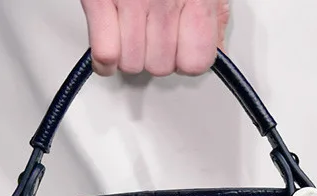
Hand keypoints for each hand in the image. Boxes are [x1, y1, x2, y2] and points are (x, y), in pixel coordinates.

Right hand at [80, 0, 229, 76]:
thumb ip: (214, 16)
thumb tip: (217, 47)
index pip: (195, 63)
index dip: (186, 59)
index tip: (181, 49)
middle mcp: (164, 0)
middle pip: (160, 68)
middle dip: (155, 54)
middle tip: (152, 33)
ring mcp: (130, 2)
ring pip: (133, 65)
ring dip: (129, 54)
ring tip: (131, 31)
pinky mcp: (98, 0)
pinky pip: (106, 54)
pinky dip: (104, 58)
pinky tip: (110, 44)